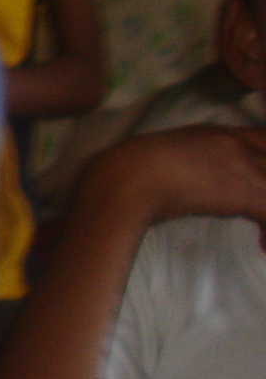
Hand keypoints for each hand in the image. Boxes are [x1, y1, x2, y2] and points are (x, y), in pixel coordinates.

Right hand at [89, 126, 265, 232]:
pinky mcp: (247, 193)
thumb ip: (189, 161)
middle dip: (265, 191)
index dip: (264, 160)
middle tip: (259, 212)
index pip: (263, 138)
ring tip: (262, 232)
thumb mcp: (167, 155)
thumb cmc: (130, 170)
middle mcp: (237, 144)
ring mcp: (245, 166)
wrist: (127, 182)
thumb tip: (191, 180)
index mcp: (216, 133)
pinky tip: (262, 245)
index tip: (259, 182)